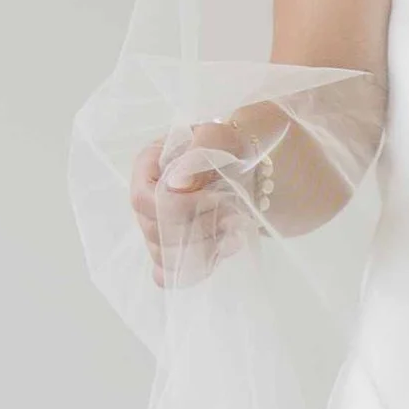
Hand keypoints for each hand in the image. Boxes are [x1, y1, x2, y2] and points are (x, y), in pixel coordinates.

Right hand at [134, 123, 263, 287]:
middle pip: (154, 231)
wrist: (265, 170)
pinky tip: (224, 247)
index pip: (143, 198)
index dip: (177, 207)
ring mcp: (160, 227)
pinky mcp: (178, 249)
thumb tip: (176, 185)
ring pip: (164, 256)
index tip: (215, 198)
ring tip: (235, 226)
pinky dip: (198, 267)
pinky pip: (170, 274)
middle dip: (199, 227)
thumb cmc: (243, 145)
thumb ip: (202, 149)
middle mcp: (150, 197)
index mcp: (152, 163)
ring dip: (206, 246)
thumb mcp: (228, 134)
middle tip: (233, 211)